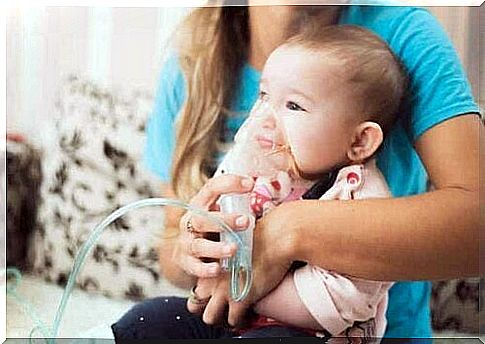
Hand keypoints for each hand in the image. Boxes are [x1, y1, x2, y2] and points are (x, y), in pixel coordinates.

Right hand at [172, 174, 254, 278]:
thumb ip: (237, 206)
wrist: (189, 253)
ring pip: (198, 245)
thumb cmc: (213, 229)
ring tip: (234, 249)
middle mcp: (190, 222)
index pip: (211, 188)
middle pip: (203, 218)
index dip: (230, 184)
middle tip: (246, 221)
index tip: (250, 184)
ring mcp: (187, 243)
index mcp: (200, 205)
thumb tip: (269, 193)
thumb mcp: (221, 213)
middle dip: (225, 220)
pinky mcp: (186, 262)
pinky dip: (205, 269)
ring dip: (217, 247)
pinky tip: (217, 269)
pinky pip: (194, 267)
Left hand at [197, 203, 294, 327]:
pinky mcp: (239, 300)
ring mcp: (223, 290)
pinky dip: (240, 321)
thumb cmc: (262, 233)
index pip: (195, 285)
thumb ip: (230, 249)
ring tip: (233, 316)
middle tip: (221, 309)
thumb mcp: (237, 238)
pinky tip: (248, 315)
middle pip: (195, 304)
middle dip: (207, 308)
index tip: (216, 295)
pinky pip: (233, 321)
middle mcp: (211, 277)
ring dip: (221, 318)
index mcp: (208, 261)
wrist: (276, 239)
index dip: (204, 293)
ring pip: (209, 317)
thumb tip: (237, 253)